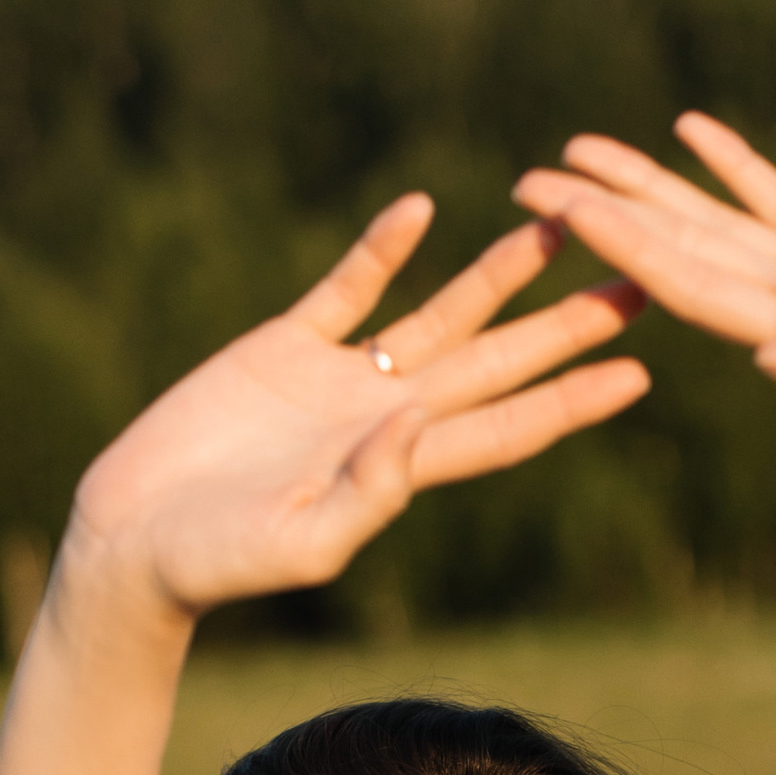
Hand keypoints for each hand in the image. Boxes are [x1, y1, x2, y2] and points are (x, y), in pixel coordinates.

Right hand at [64, 200, 646, 625]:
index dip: (572, 400)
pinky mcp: (282, 346)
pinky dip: (384, 249)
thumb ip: (365, 492)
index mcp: (400, 469)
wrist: (133, 543)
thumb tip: (420, 430)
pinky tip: (423, 209)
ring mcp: (338, 378)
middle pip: (498, 362)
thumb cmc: (215, 565)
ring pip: (440, 313)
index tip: (639, 371)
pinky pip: (348, 287)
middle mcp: (384, 417)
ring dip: (498, 274)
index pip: (507, 428)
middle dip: (568, 324)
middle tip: (641, 279)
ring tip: (555, 226)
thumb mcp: (296, 542)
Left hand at [513, 114, 775, 594]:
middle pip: (676, 245)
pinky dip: (734, 166)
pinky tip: (690, 130)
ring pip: (711, 216)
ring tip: (580, 146)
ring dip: (647, 184)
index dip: (626, 243)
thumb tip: (773, 359)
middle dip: (604, 210)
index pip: (688, 283)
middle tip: (526, 177)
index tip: (565, 210)